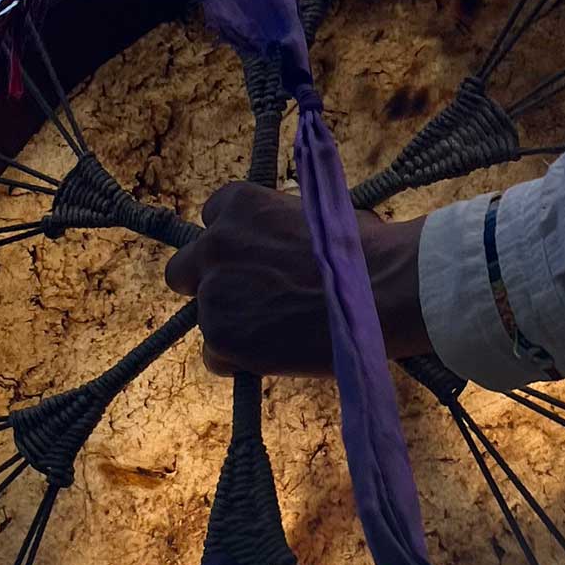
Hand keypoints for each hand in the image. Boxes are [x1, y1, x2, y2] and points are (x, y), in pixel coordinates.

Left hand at [163, 182, 432, 375]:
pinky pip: (215, 356)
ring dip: (232, 326)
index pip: (212, 221)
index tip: (256, 261)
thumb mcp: (312, 217)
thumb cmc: (360, 252)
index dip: (234, 246)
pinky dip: (239, 360)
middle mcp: (214, 244)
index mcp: (237, 205)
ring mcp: (213, 293)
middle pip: (183, 270)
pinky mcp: (221, 338)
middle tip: (247, 301)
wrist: (381, 292)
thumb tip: (279, 248)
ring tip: (280, 333)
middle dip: (209, 284)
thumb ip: (279, 230)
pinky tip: (276, 355)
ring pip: (204, 318)